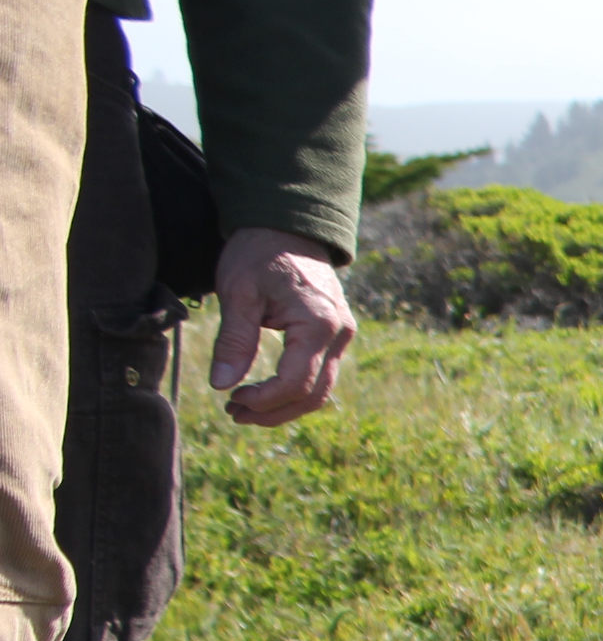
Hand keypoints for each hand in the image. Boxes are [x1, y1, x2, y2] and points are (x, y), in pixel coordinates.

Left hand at [209, 228, 355, 425]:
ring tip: (245, 406)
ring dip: (284, 406)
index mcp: (319, 323)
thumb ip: (233, 341)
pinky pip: (321, 375)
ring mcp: (343, 336)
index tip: (231, 400)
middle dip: (274, 412)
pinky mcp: (336, 336)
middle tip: (235, 414)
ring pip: (321, 391)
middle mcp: (340, 334)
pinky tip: (265, 390)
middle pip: (314, 396)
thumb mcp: (238, 293)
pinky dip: (293, 390)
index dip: (264, 400)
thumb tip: (221, 385)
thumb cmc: (259, 254)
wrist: (286, 226)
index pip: (296, 383)